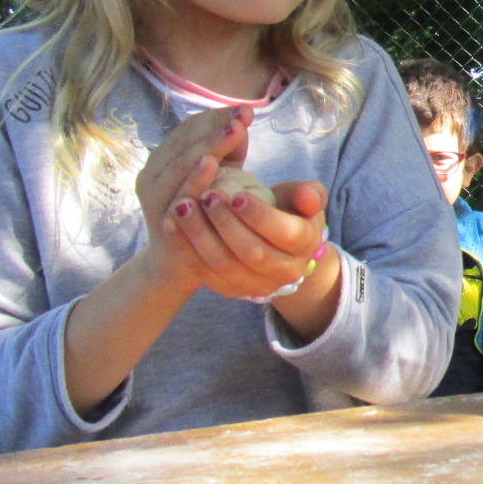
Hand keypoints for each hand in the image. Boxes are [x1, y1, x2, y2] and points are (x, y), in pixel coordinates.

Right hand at [134, 105, 252, 288]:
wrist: (180, 261)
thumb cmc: (204, 213)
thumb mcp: (217, 178)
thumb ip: (226, 152)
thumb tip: (241, 123)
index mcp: (162, 159)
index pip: (189, 129)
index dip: (217, 116)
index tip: (246, 109)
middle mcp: (151, 173)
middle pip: (185, 141)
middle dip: (217, 125)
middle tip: (244, 115)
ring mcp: (153, 195)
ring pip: (180, 162)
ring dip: (209, 143)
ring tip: (234, 129)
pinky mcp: (159, 216)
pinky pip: (179, 192)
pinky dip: (194, 175)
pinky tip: (213, 162)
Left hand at [169, 177, 331, 303]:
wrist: (276, 246)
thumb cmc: (288, 211)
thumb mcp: (303, 198)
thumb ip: (309, 193)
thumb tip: (308, 198)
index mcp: (305, 246)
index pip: (283, 233)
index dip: (258, 215)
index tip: (235, 194)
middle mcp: (285, 272)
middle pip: (251, 252)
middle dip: (224, 223)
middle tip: (206, 195)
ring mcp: (256, 286)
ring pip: (224, 264)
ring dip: (199, 235)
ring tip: (183, 206)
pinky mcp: (231, 290)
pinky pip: (204, 273)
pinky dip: (186, 248)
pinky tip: (172, 224)